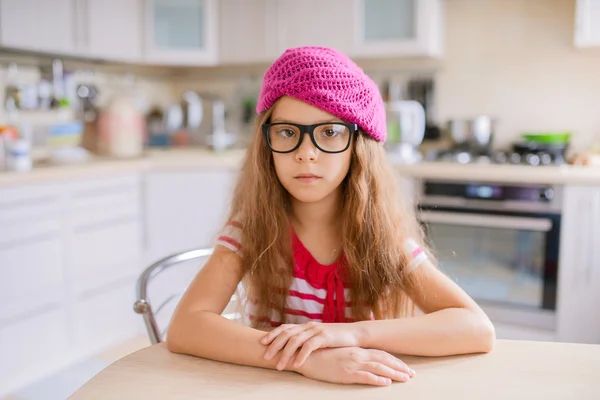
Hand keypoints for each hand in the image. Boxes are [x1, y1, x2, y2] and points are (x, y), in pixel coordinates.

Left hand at [261, 322, 360, 369]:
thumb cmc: (335, 338)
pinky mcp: (325, 337)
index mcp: (305, 326)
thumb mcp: (318, 337)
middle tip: (265, 357)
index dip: (272, 334)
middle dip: (274, 346)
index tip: (261, 343)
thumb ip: (306, 340)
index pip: (285, 328)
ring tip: (279, 366)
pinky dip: (301, 356)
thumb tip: (292, 349)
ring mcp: (316, 331)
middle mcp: (308, 326)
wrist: (354, 334)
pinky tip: (296, 365)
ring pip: (295, 341)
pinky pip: (309, 346)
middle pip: (286, 334)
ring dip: (285, 354)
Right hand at [295, 347, 414, 385]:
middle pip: (383, 360)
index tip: (405, 366)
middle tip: (412, 374)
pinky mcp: (346, 373)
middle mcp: (357, 354)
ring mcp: (352, 363)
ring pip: (378, 368)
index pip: (380, 354)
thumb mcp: (339, 353)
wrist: (305, 355)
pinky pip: (365, 376)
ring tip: (405, 379)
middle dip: (399, 367)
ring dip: (394, 373)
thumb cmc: (321, 355)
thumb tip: (362, 359)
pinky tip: (386, 383)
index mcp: (356, 350)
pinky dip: (377, 380)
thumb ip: (351, 355)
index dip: (394, 360)